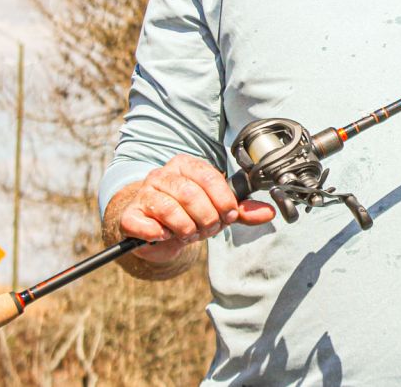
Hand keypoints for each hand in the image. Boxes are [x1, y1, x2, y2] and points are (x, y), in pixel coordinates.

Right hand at [108, 154, 276, 265]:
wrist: (155, 230)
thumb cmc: (188, 214)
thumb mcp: (216, 210)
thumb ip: (240, 210)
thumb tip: (269, 212)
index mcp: (186, 165)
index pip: (209, 177)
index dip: (223, 201)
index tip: (228, 216)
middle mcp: (163, 174)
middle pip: (190, 194)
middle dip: (206, 219)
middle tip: (207, 229)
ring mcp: (144, 193)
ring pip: (170, 210)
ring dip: (186, 229)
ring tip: (189, 233)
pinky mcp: (131, 215)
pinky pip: (144, 224)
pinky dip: (158, 234)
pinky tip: (165, 235)